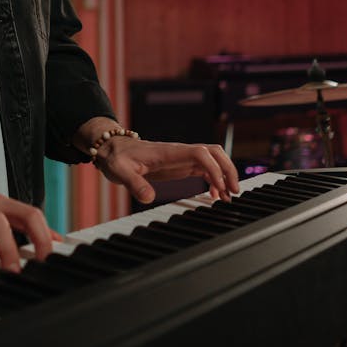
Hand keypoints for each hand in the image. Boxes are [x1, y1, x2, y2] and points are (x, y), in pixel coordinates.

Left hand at [92, 136, 239, 204]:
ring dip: (224, 175)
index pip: (200, 152)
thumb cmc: (116, 156)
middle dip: (228, 169)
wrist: (112, 148)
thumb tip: (148, 198)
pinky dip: (214, 180)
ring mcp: (181, 158)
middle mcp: (180, 152)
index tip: (219, 187)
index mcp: (169, 152)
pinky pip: (204, 169)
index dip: (214, 168)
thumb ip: (134, 183)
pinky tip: (214, 195)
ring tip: (228, 197)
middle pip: (214, 152)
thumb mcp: (120, 171)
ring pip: (213, 160)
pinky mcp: (180, 165)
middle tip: (234, 192)